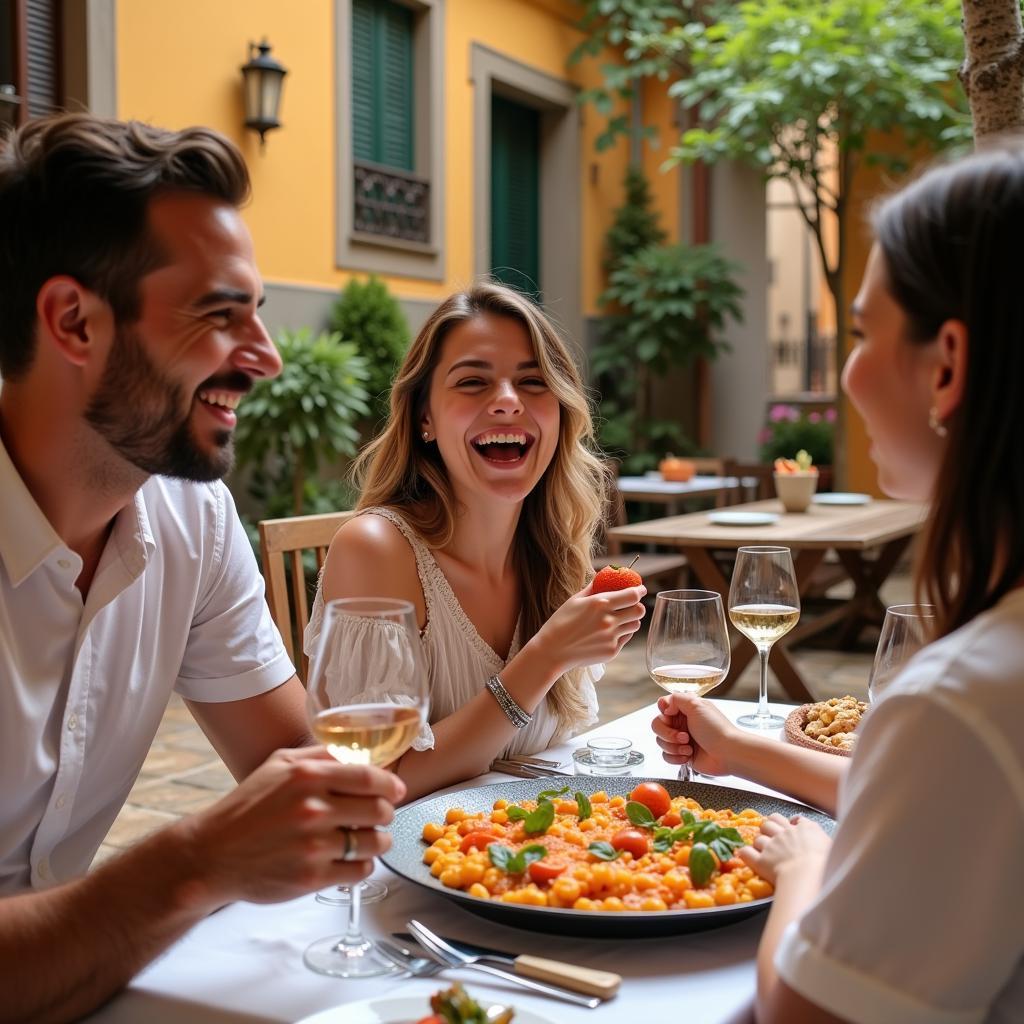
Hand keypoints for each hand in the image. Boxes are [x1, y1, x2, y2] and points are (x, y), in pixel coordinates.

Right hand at [181, 746, 405, 905]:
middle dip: (385, 812)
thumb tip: (359, 753)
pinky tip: (350, 859)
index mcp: (307, 776)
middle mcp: (313, 809)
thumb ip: (320, 755)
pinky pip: (360, 870)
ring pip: (374, 842)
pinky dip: (362, 865)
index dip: (391, 785)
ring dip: (377, 840)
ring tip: (365, 838)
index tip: (396, 790)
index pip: (370, 778)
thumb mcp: (278, 765)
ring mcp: (313, 845)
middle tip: (378, 815)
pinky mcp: (311, 877)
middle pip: (379, 810)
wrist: (211, 855)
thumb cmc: (246, 808)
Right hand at [531, 582, 645, 675]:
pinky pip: (625, 639)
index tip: (640, 589)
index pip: (632, 595)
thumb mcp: (575, 600)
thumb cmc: (561, 622)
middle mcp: (609, 620)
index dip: (639, 590)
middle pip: (639, 610)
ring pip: (635, 625)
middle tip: (632, 605)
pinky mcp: (611, 651)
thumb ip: (593, 588)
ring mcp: (611, 637)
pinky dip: (621, 634)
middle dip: (638, 606)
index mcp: (600, 604)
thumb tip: (604, 574)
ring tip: (620, 619)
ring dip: (631, 620)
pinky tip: (608, 633)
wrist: (552, 651)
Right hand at [651, 692, 740, 775]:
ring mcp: (681, 740)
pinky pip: (666, 756)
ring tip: (688, 747)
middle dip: (668, 733)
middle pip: (657, 726)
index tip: (670, 716)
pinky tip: (688, 755)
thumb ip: (676, 698)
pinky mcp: (682, 754)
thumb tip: (664, 705)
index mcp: (686, 709)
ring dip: (673, 746)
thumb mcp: (696, 705)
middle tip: (683, 736)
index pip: (662, 706)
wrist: (727, 754)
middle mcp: (682, 723)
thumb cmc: (716, 730)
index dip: (664, 713)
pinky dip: (675, 757)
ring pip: (661, 742)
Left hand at [739, 813, 831, 884]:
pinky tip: (745, 855)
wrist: (809, 875)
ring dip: (759, 843)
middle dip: (770, 827)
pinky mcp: (761, 860)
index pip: (796, 820)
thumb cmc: (827, 864)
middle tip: (772, 836)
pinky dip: (745, 854)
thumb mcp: (834, 847)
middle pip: (771, 822)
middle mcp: (786, 833)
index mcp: (805, 829)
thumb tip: (823, 838)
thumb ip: (825, 839)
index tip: (792, 827)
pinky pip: (746, 853)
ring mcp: (771, 846)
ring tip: (763, 850)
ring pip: (758, 837)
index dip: (792, 823)